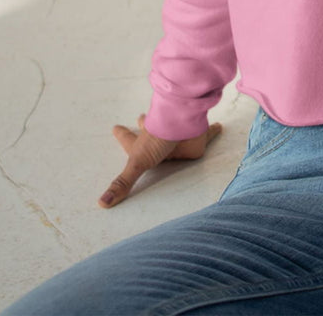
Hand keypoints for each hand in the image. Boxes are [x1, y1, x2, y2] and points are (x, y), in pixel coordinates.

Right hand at [98, 114, 221, 207]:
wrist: (181, 122)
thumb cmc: (157, 140)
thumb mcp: (137, 163)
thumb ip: (122, 183)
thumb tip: (101, 204)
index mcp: (144, 143)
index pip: (129, 141)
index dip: (122, 135)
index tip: (115, 127)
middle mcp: (161, 137)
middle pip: (150, 129)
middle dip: (144, 123)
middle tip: (141, 118)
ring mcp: (178, 135)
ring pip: (175, 130)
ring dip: (174, 126)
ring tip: (177, 124)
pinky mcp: (197, 137)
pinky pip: (209, 133)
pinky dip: (214, 130)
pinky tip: (221, 127)